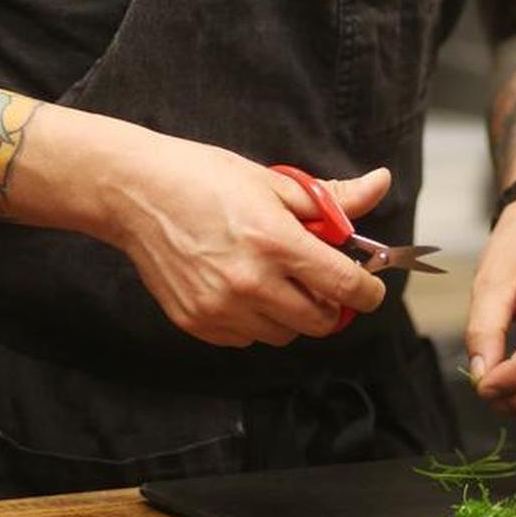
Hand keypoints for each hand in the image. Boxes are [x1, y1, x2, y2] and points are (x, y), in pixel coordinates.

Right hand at [106, 138, 389, 348]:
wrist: (135, 192)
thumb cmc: (202, 177)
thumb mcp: (273, 180)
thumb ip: (332, 197)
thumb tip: (380, 184)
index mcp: (275, 242)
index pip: (345, 286)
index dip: (368, 289)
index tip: (368, 284)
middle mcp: (251, 283)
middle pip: (321, 321)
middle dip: (332, 303)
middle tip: (319, 278)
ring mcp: (222, 308)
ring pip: (285, 335)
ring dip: (293, 313)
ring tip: (275, 277)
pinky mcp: (198, 322)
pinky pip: (247, 338)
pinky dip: (256, 320)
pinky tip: (242, 286)